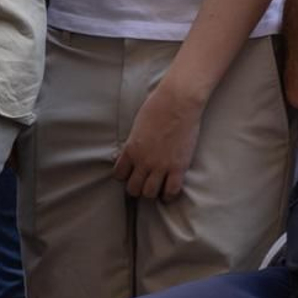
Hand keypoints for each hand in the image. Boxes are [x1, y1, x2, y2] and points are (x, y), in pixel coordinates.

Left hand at [113, 78, 203, 199]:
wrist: (178, 102)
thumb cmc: (157, 107)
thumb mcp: (137, 126)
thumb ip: (133, 143)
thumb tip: (130, 152)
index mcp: (130, 149)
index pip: (119, 175)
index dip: (124, 177)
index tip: (130, 174)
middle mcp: (143, 161)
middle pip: (133, 189)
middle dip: (137, 188)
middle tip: (143, 184)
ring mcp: (160, 165)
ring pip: (150, 194)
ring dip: (152, 193)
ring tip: (156, 188)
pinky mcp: (178, 167)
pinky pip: (171, 191)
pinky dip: (170, 195)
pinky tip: (169, 191)